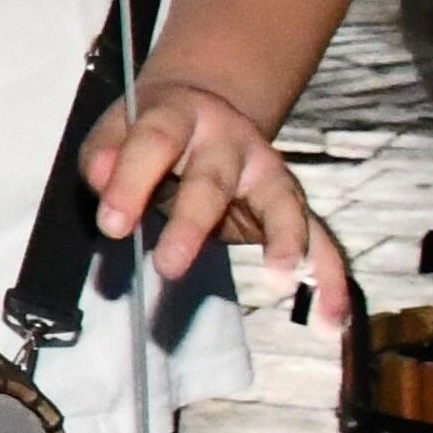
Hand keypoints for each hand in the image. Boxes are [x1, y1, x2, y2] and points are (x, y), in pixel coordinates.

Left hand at [79, 77, 353, 328]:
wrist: (205, 110)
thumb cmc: (151, 131)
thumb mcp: (117, 129)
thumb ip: (104, 154)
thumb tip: (101, 178)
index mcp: (182, 115)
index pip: (156, 142)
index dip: (132, 181)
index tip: (111, 226)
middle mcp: (233, 141)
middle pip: (214, 180)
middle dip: (192, 223)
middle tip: (168, 266)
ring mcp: (270, 172)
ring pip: (283, 206)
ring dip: (286, 243)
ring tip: (280, 281)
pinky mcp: (292, 204)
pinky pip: (321, 242)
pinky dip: (329, 281)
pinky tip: (330, 322)